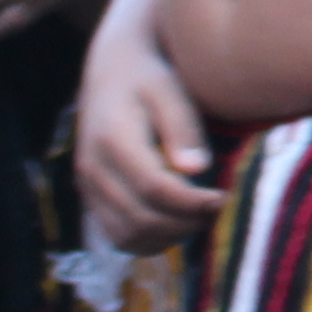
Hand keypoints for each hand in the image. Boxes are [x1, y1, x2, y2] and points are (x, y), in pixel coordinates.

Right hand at [73, 24, 219, 254]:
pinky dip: (150, 239)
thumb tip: (196, 169)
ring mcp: (88, 186)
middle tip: (217, 209)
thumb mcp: (170, 91)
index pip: (154, 188)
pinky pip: (118, 236)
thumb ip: (182, 128)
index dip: (192, 202)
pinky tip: (177, 220)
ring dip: (169, 237)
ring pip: (127, 237)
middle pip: (140, 219)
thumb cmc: (148, 78)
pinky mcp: (91, 197)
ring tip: (199, 215)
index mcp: (113, 139)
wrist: (111, 72)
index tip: (223, 198)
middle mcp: (93, 168)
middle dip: (185, 223)